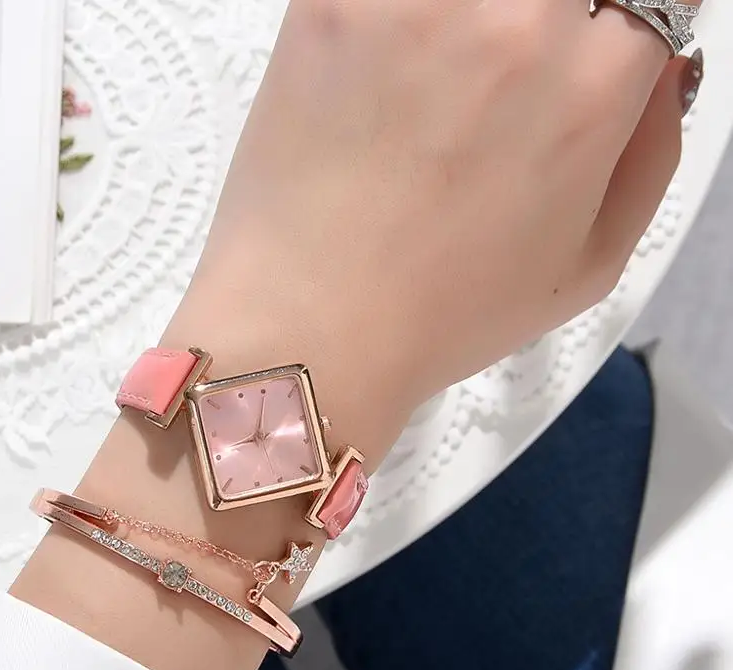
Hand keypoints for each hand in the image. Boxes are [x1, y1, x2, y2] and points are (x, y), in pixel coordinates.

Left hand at [16, 0, 699, 669]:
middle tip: (499, 78)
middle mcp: (517, 22)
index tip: (583, 51)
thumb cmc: (443, 319)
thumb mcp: (588, 268)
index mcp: (595, 85)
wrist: (309, 334)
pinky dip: (388, 19)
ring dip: (466, 19)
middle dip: (543, 23)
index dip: (611, 27)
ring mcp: (417, 4)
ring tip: (430, 90)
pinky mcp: (330, 3)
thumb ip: (651, 152)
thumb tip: (661, 65)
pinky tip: (375, 77)